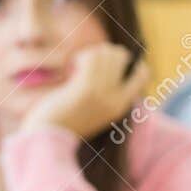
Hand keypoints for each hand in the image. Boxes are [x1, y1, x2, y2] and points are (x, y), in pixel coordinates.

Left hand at [19, 42, 149, 140]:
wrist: (47, 138)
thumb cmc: (65, 122)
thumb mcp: (94, 112)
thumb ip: (106, 94)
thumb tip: (110, 62)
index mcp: (120, 107)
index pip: (143, 75)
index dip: (132, 62)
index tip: (115, 60)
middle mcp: (115, 100)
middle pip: (121, 58)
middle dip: (108, 52)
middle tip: (92, 59)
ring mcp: (102, 94)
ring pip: (107, 55)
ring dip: (94, 52)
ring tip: (82, 62)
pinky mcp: (85, 89)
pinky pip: (92, 59)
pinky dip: (84, 56)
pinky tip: (75, 64)